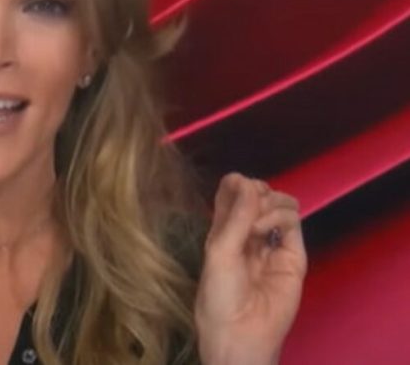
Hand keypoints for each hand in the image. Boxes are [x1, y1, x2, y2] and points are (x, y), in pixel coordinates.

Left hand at [195, 172, 306, 364]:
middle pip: (258, 194)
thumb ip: (235, 216)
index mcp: (223, 229)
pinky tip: (268, 229)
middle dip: (256, 191)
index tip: (240, 184)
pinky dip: (282, 216)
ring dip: (270, 203)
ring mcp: (272, 242)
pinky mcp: (293, 254)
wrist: (242, 331)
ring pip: (279, 204)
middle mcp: (248, 232)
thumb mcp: (219, 250)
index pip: (232, 193)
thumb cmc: (219, 293)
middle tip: (252, 204)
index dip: (238, 183)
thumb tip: (250, 182)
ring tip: (259, 223)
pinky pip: (294, 222)